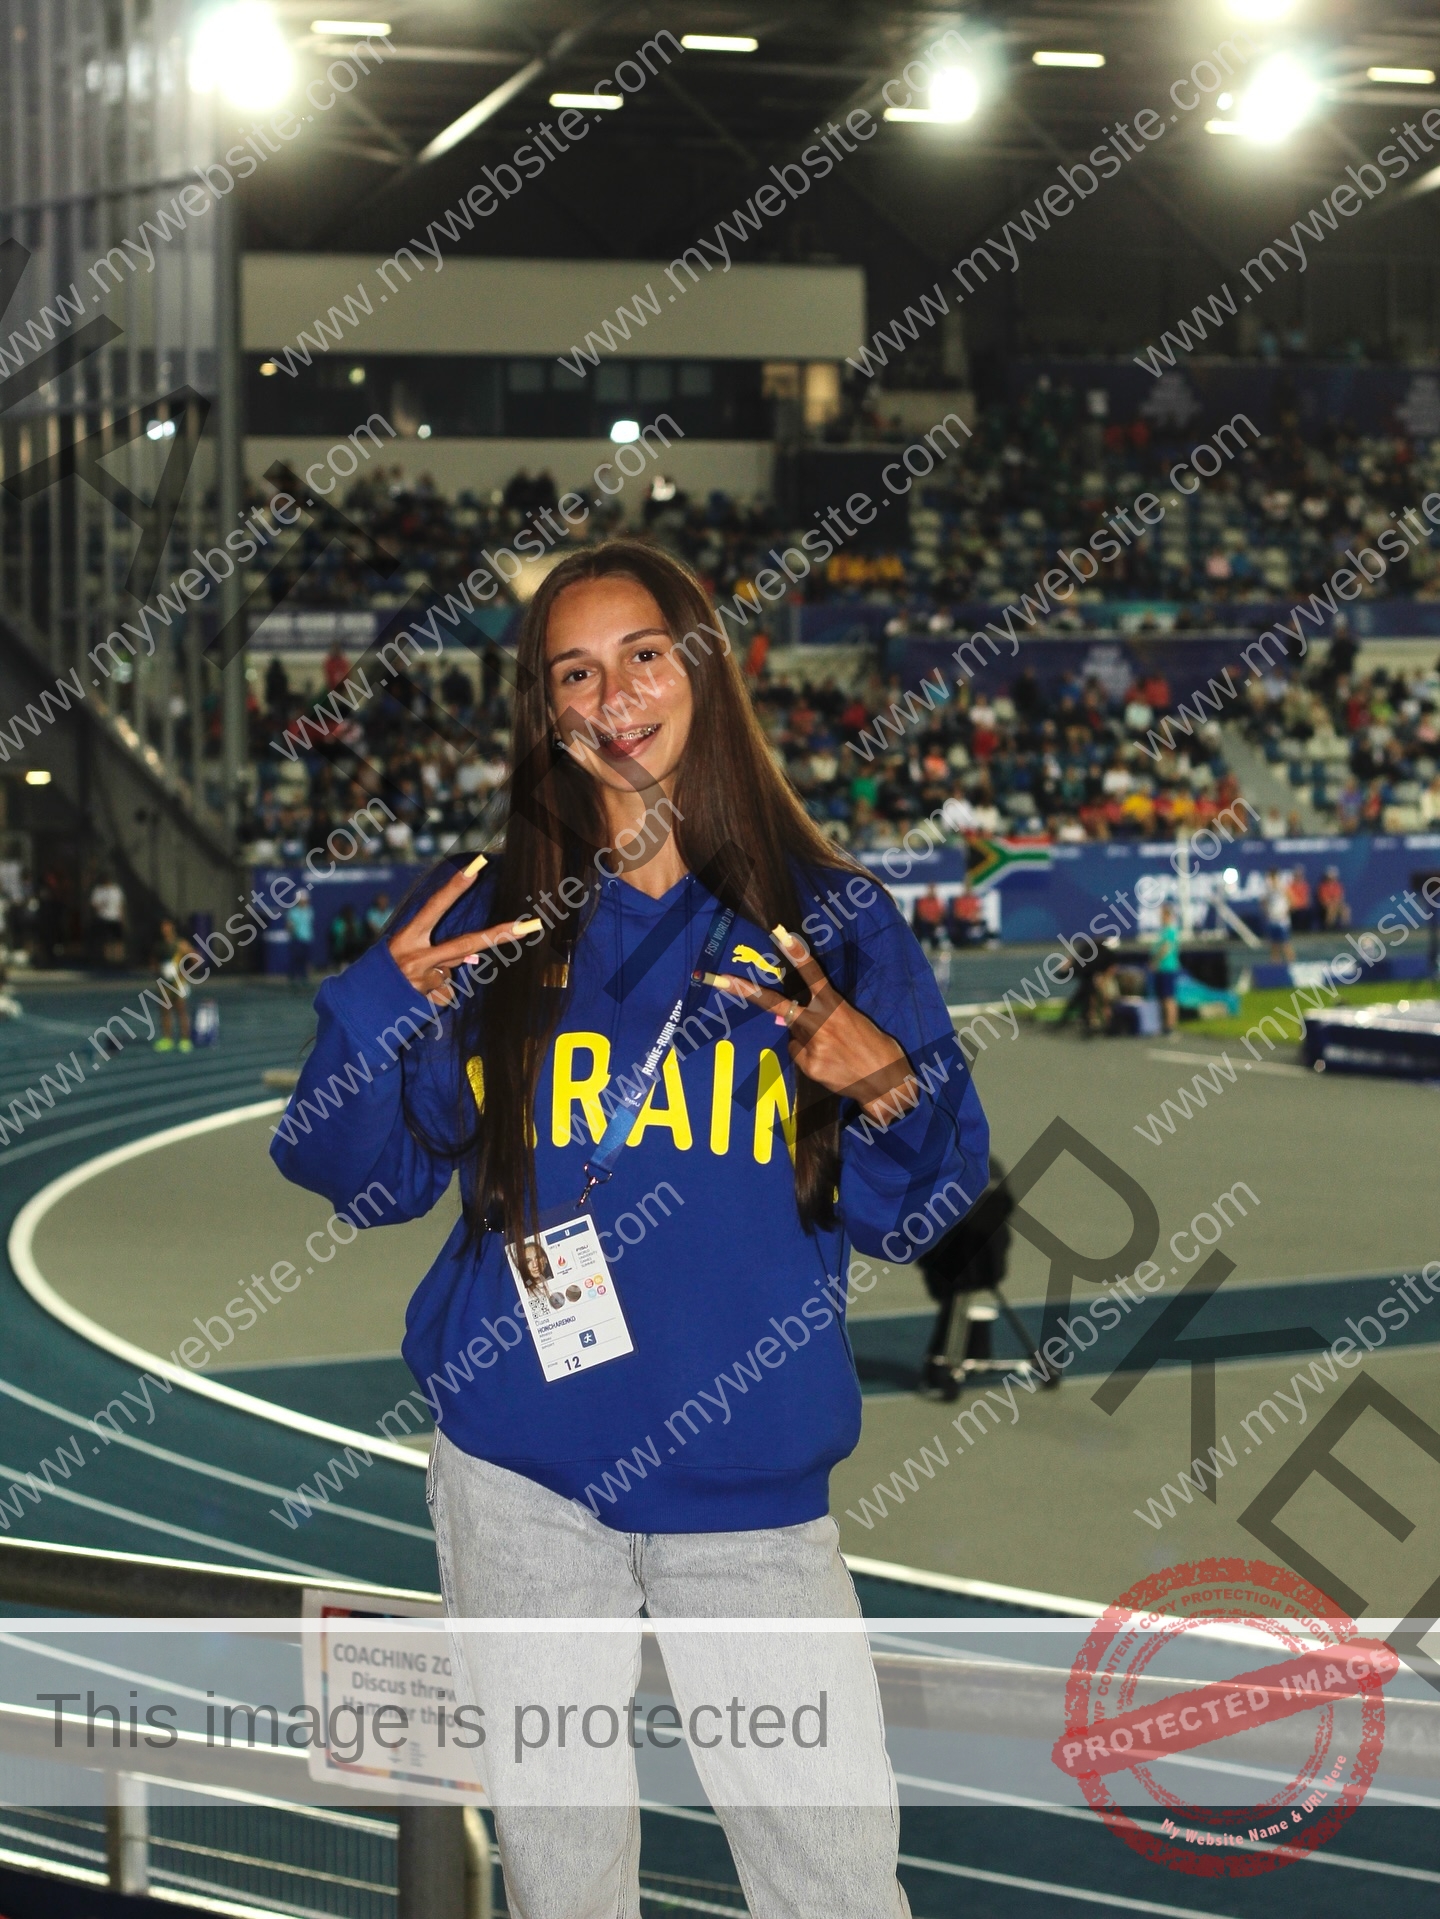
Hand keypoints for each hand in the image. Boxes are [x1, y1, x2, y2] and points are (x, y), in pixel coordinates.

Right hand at [387, 857, 538, 1005]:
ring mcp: (423, 981)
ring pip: (452, 973)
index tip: (477, 867)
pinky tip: (416, 996)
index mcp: (406, 936)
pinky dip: (435, 994)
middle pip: (465, 943)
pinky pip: (446, 993)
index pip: (435, 906)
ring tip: (414, 983)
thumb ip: (440, 951)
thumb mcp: (407, 952)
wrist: (363, 1005)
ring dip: (439, 977)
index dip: (455, 887)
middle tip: (529, 927)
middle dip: (499, 936)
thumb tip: (474, 957)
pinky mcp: (428, 1001)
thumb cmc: (386, 970)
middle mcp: (416, 957)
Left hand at [711, 925, 919, 1127]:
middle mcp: (820, 1022)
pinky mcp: (809, 1066)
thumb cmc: (874, 1047)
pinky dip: (810, 1059)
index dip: (797, 953)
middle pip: (777, 1004)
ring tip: (833, 1050)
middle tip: (716, 978)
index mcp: (836, 1005)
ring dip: (805, 1039)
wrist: (887, 1083)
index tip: (780, 933)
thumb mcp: (852, 1021)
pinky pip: (799, 1056)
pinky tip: (831, 1065)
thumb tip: (787, 1020)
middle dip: (744, 991)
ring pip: (792, 1035)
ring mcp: (813, 1045)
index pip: (813, 974)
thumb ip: (823, 1015)